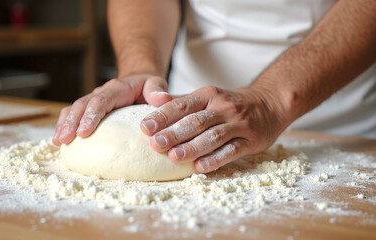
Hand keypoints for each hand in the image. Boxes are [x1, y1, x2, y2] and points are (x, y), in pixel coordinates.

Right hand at [53, 74, 171, 145]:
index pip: (100, 101)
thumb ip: (158, 90)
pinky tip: (58, 140)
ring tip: (58, 142)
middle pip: (82, 105)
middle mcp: (101, 93)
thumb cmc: (148, 86)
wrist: (138, 80)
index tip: (84, 132)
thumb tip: (163, 99)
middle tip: (65, 140)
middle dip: (72, 122)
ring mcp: (93, 100)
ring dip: (64, 125)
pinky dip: (64, 125)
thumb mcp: (156, 84)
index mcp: (116, 89)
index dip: (91, 116)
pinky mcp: (89, 109)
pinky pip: (73, 114)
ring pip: (74, 109)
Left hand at [140, 86, 290, 172]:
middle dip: (175, 133)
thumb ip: (182, 101)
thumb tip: (153, 101)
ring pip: (213, 136)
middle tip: (156, 144)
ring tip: (173, 157)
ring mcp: (238, 124)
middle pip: (196, 121)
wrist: (269, 103)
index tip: (145, 127)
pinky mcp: (251, 140)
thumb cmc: (229, 104)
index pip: (182, 105)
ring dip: (192, 147)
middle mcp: (223, 107)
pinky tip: (200, 167)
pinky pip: (232, 151)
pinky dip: (216, 159)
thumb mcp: (208, 96)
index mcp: (208, 95)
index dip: (163, 116)